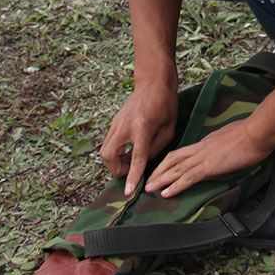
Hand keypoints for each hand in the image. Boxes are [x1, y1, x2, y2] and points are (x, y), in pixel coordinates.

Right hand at [100, 83, 177, 197]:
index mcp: (142, 128)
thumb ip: (157, 148)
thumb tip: (144, 163)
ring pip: (105, 150)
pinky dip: (116, 151)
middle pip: (108, 155)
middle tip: (130, 169)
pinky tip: (129, 149)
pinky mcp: (114, 122)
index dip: (132, 176)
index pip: (135, 158)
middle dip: (116, 169)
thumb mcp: (169, 128)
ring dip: (115, 161)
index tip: (128, 191)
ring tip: (130, 159)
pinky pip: (109, 142)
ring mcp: (116, 123)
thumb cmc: (165, 104)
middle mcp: (124, 126)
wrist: (153, 82)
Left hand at [144, 117, 270, 197]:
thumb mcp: (234, 137)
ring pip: (176, 169)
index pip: (183, 152)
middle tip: (147, 181)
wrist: (256, 132)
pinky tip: (166, 193)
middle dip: (159, 171)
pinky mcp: (210, 166)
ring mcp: (204, 157)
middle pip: (174, 159)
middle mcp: (201, 148)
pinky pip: (188, 177)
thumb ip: (226, 145)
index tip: (162, 169)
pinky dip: (175, 186)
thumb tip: (226, 149)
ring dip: (161, 180)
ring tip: (149, 189)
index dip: (170, 161)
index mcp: (207, 142)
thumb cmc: (252, 134)